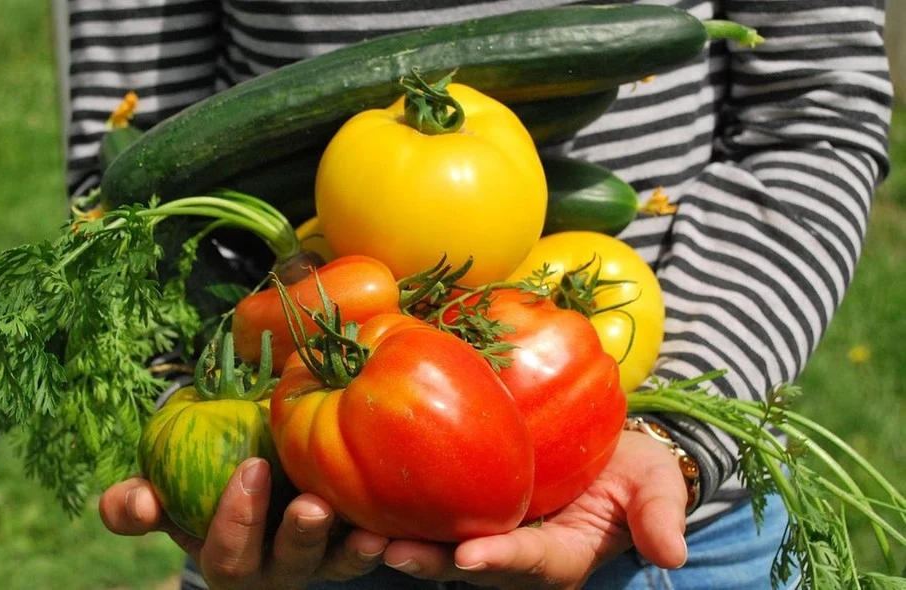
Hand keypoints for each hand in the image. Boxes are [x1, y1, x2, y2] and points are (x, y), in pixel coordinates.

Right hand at [99, 457, 389, 589]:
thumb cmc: (202, 487)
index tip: (250, 467)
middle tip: (311, 506)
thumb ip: (137, 505)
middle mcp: (277, 570)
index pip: (228, 554)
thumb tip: (136, 502)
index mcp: (230, 559)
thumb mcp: (166, 496)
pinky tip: (399, 521)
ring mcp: (320, 561)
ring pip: (337, 565)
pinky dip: (388, 538)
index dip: (237, 519)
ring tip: (369, 532)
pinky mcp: (356, 545)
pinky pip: (374, 549)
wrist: (254, 474)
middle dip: (299, 538)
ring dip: (352, 550)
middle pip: (290, 566)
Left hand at [380, 431, 688, 588]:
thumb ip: (659, 515)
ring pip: (441, 546)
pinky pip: (433, 515)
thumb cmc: (633, 468)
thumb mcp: (655, 485)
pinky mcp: (467, 509)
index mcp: (562, 555)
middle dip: (432, 562)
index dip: (502, 561)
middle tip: (391, 552)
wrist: (607, 450)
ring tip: (362, 534)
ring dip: (404, 543)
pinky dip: (400, 511)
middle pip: (470, 566)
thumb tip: (673, 553)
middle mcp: (517, 555)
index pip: (531, 563)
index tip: (471, 556)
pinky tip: (361, 497)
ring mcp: (489, 534)